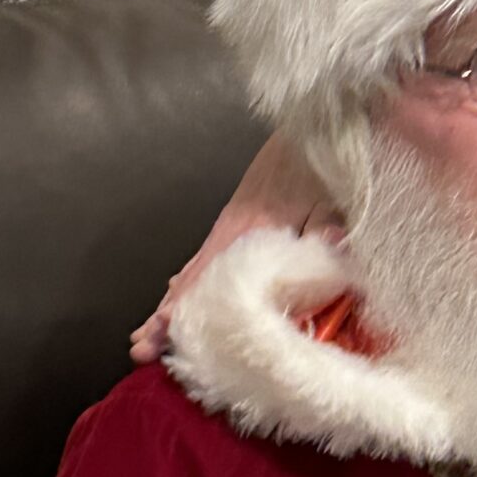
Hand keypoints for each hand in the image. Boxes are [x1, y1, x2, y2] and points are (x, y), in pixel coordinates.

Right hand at [131, 132, 341, 362]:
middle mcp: (231, 230)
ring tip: (148, 337)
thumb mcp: (334, 198)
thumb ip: (328, 229)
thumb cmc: (324, 163)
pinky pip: (207, 258)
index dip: (186, 305)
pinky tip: (177, 294)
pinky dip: (188, 281)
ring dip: (172, 303)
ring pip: (194, 272)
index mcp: (250, 228)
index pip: (209, 275)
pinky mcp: (240, 222)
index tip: (164, 331)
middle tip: (142, 349)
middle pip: (192, 279)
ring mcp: (232, 226)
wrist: (315, 127)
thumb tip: (330, 253)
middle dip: (166, 315)